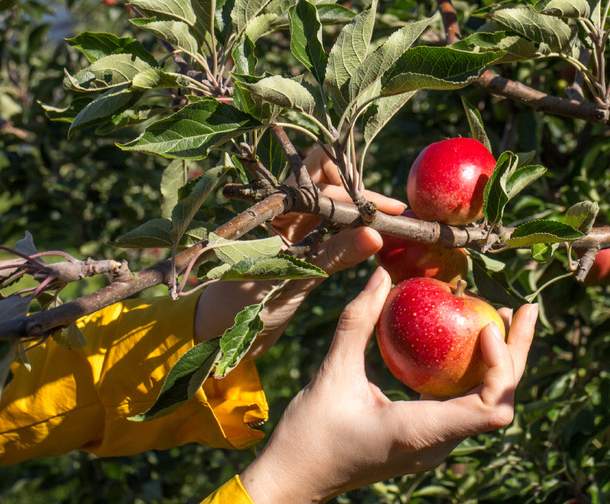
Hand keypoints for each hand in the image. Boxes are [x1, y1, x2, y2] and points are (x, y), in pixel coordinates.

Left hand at [193, 149, 405, 356]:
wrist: (215, 331)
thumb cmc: (240, 304)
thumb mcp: (292, 278)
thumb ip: (333, 255)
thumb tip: (375, 235)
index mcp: (276, 206)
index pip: (324, 180)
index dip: (360, 193)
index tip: (391, 211)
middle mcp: (285, 210)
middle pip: (331, 182)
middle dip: (362, 195)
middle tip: (394, 216)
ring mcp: (293, 229)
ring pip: (334, 207)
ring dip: (361, 215)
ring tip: (392, 228)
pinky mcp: (300, 249)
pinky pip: (332, 232)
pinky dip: (354, 234)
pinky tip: (374, 243)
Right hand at [240, 268, 537, 502]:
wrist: (294, 481)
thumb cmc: (308, 436)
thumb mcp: (331, 374)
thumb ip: (357, 322)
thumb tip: (382, 275)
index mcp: (422, 433)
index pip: (492, 408)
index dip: (503, 367)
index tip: (488, 327)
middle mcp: (437, 445)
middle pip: (499, 403)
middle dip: (517, 355)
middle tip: (525, 309)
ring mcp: (432, 446)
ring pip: (485, 406)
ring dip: (499, 364)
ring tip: (500, 319)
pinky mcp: (423, 440)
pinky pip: (463, 406)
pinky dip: (473, 374)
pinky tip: (462, 344)